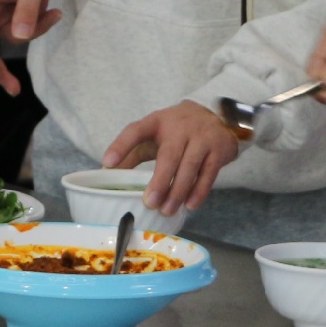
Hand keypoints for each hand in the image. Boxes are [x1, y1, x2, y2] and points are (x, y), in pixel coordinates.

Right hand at [0, 0, 60, 95]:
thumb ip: (27, 9)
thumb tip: (21, 37)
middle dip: (2, 65)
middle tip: (16, 89)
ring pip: (10, 35)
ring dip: (35, 29)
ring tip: (53, 9)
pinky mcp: (4, 10)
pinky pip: (18, 25)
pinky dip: (35, 22)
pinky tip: (49, 6)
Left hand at [105, 101, 241, 215]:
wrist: (217, 116)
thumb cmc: (177, 130)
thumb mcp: (153, 134)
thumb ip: (131, 151)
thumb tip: (107, 172)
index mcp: (157, 121)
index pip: (136, 130)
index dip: (121, 145)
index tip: (108, 163)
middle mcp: (180, 128)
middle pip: (169, 155)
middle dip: (159, 181)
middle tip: (149, 203)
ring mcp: (202, 138)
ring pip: (189, 166)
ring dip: (178, 191)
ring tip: (167, 210)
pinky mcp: (218, 150)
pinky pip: (208, 173)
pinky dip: (199, 191)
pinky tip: (189, 205)